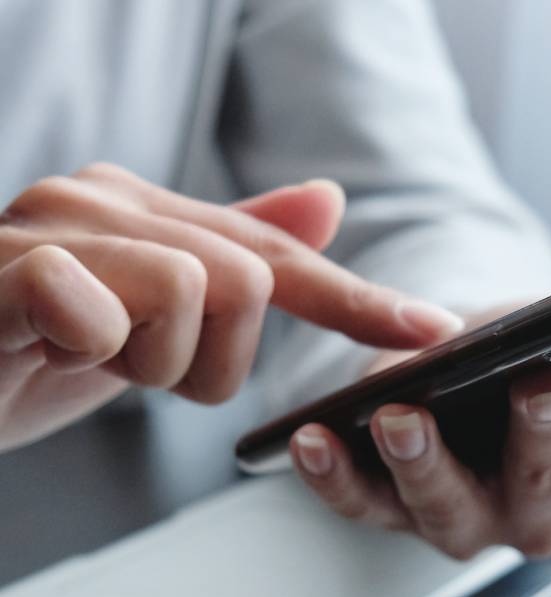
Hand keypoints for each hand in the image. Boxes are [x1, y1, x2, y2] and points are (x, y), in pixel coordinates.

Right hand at [0, 163, 460, 450]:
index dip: (360, 302)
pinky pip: (99, 305)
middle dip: (210, 361)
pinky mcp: (10, 268)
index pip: (281, 260)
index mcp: (149, 215)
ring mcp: (57, 225)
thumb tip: (327, 201)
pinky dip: (90, 349)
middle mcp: (110, 201)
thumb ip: (233, 261)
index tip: (434, 333)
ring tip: (86, 359)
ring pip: (195, 296)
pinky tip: (48, 347)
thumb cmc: (28, 351)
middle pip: (251, 283)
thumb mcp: (150, 323)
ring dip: (152, 366)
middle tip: (133, 368)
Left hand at [290, 334, 550, 559]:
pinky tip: (311, 440)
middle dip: (543, 431)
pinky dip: (336, 477)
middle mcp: (539, 514)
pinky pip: (364, 506)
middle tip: (543, 384)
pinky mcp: (397, 518)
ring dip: (425, 464)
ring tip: (402, 418)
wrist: (470, 390)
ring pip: (449, 507)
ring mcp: (467, 525)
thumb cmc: (526, 361)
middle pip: (544, 479)